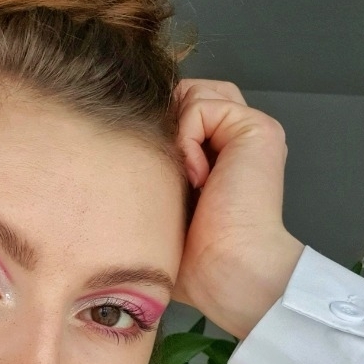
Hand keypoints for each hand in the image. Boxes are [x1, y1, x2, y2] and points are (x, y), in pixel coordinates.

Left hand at [172, 79, 304, 338]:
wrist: (228, 271)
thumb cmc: (194, 256)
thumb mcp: (158, 206)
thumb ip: (150, 171)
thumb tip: (108, 150)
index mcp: (217, 153)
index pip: (178, 111)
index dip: (155, 128)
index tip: (146, 169)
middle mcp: (234, 137)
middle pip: (185, 92)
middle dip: (164, 121)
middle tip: (159, 167)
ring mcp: (246, 129)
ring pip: (193, 91)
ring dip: (175, 130)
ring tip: (182, 175)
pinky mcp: (255, 127)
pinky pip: (202, 105)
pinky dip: (187, 138)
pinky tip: (196, 177)